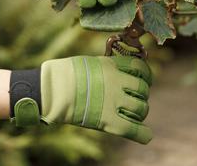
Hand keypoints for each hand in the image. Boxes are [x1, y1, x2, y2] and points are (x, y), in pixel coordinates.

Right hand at [10, 55, 151, 143]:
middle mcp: (117, 81)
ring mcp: (114, 101)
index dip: (145, 75)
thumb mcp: (90, 63)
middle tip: (131, 98)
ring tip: (130, 113)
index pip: (140, 68)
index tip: (143, 80)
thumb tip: (118, 74)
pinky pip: (135, 130)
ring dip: (139, 111)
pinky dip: (142, 134)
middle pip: (143, 90)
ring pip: (142, 109)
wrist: (51, 89)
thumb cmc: (65, 74)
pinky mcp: (108, 121)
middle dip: (140, 95)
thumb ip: (107, 68)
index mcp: (111, 66)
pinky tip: (143, 133)